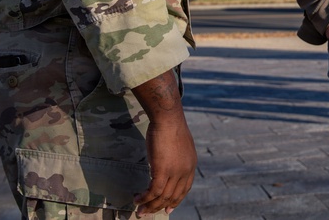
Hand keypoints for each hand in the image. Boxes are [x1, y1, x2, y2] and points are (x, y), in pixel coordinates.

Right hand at [131, 71, 196, 215]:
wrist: (168, 118)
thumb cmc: (171, 126)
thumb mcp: (179, 144)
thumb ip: (177, 156)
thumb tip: (168, 161)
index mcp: (191, 165)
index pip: (185, 189)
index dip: (176, 200)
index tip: (168, 208)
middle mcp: (185, 171)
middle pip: (173, 196)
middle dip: (160, 207)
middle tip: (148, 213)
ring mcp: (175, 172)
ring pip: (162, 196)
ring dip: (150, 205)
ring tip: (140, 210)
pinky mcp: (162, 170)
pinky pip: (154, 191)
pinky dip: (145, 197)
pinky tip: (137, 199)